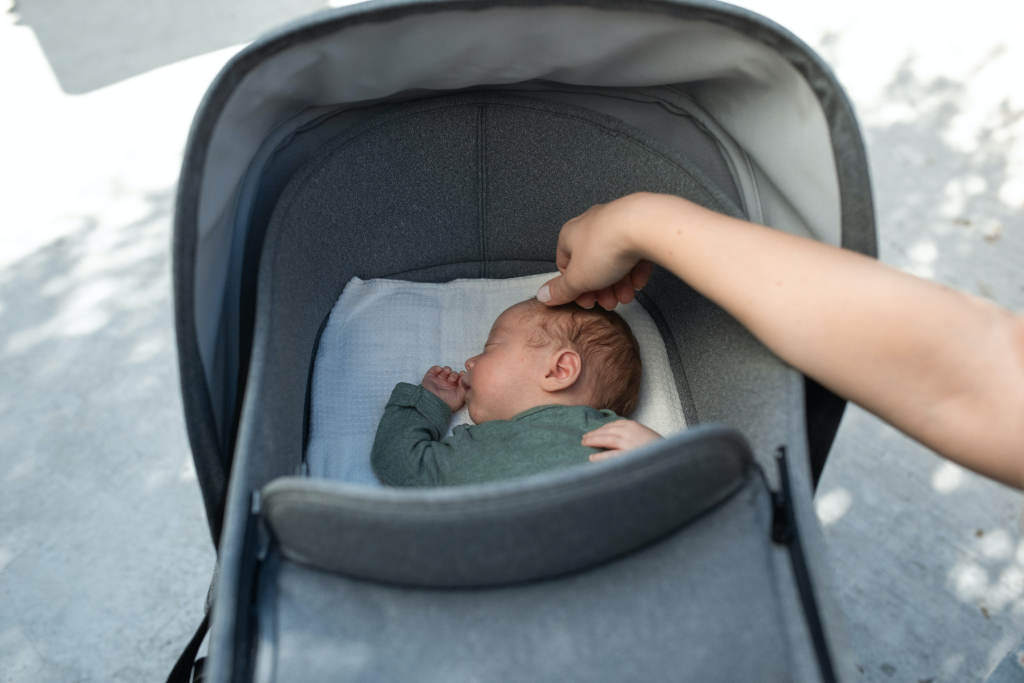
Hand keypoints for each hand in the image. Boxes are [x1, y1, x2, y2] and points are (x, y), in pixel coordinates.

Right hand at [421, 366, 466, 411]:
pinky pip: (435, 368)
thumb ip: (465, 389)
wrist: (432, 402)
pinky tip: (439, 372)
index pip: (460, 379)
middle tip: (452, 379)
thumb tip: (468, 380)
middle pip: (454, 374)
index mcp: (454, 389)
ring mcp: (439, 380)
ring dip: (447, 370)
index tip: (462, 375)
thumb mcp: (460, 398)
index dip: (462, 375)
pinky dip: (437, 368)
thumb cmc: (446, 403)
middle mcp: (447, 384)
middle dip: (454, 374)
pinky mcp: (430, 377)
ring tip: (446, 374)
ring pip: (446, 370)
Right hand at [537, 193, 656, 309]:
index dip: (575, 288)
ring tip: (626, 296)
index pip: (566, 265)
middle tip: (609, 302)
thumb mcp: (577, 279)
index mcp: (570, 234)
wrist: (644, 227)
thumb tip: (544, 295)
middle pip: (592, 265)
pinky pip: (634, 252)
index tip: (587, 302)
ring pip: (614, 260)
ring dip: (619, 283)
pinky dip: (635, 269)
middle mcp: (591, 225)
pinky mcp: (638, 226)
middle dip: (601, 289)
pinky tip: (638, 281)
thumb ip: (560, 290)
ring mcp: (616, 224)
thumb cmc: (606, 246)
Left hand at [582, 419, 661, 461]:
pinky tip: (592, 458)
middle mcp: (629, 431)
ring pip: (606, 439)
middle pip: (607, 430)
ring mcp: (629, 443)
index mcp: (633, 425)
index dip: (602, 429)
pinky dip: (600, 456)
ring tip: (584, 444)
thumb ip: (630, 434)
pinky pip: (610, 455)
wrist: (668, 457)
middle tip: (584, 438)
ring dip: (593, 441)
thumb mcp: (644, 435)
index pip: (613, 424)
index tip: (594, 432)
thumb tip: (614, 437)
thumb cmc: (656, 448)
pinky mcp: (628, 455)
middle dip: (594, 434)